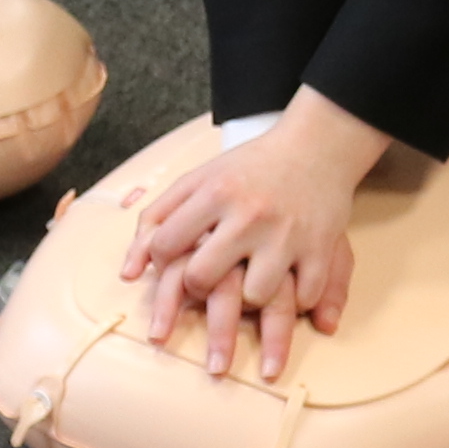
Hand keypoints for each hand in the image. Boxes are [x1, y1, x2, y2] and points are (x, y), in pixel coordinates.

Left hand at [120, 98, 382, 382]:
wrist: (315, 147)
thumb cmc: (248, 169)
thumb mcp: (198, 179)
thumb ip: (156, 219)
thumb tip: (127, 274)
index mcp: (214, 193)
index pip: (166, 245)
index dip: (161, 262)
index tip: (172, 262)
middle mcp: (248, 215)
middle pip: (202, 278)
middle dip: (197, 289)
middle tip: (206, 283)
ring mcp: (286, 235)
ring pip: (254, 296)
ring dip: (250, 300)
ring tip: (250, 287)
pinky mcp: (321, 249)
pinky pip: (305, 298)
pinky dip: (298, 300)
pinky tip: (291, 286)